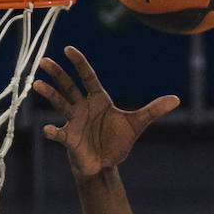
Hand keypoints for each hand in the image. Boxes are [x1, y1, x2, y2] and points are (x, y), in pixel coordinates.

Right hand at [34, 46, 179, 178]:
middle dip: (56, 73)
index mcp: (98, 99)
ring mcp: (73, 121)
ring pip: (59, 103)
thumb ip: (153, 110)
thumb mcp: (137, 124)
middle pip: (68, 86)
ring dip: (49, 94)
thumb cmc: (118, 142)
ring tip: (37, 84)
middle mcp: (83, 106)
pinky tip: (48, 129)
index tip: (68, 49)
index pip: (87, 76)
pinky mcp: (69, 138)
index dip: (79, 63)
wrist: (105, 165)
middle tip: (44, 61)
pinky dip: (53, 131)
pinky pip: (59, 133)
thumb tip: (176, 99)